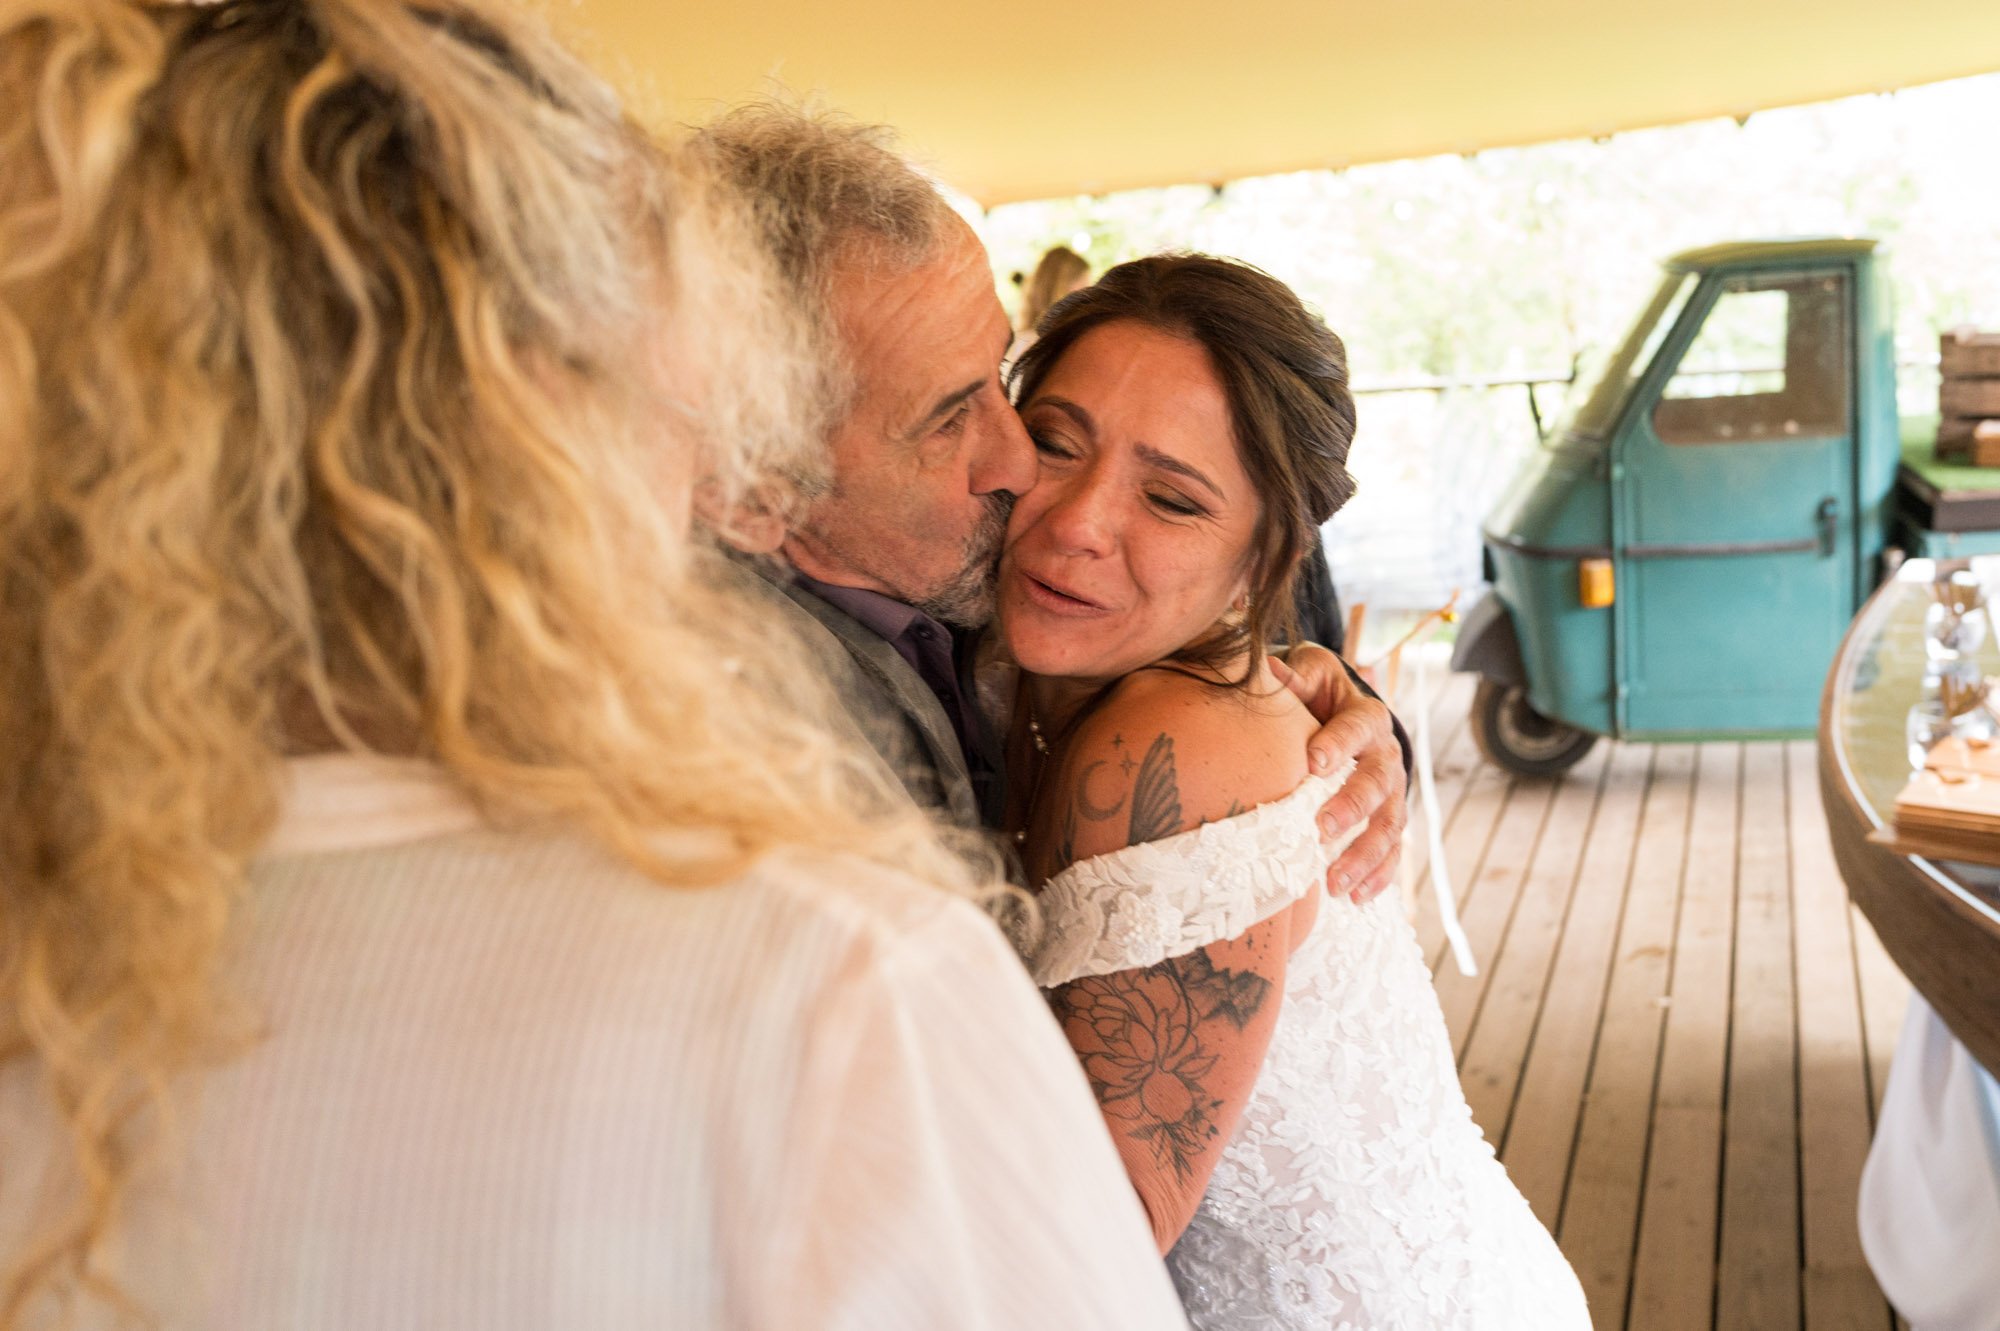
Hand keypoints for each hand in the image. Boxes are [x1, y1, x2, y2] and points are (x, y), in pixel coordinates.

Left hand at [1269, 648, 1407, 902]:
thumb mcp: (1309, 672)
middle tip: (1320, 829)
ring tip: (1335, 883)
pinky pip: (1393, 852)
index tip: (1312, 762)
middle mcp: (1386, 755)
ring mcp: (1392, 792)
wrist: (1342, 712)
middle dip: (1351, 807)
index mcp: (1366, 716)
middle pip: (1379, 783)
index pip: (1358, 727)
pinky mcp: (1389, 820)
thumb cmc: (1316, 693)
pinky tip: (1354, 899)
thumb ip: (1293, 676)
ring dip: (1364, 855)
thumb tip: (1265, 672)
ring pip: (1390, 825)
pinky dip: (1377, 877)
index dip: (1338, 744)